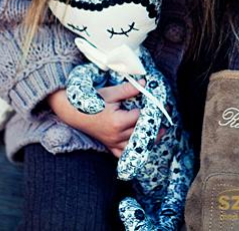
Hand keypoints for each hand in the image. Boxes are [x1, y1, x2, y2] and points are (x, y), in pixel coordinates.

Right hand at [46, 80, 165, 158]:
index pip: (141, 118)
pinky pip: (123, 155)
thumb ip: (128, 89)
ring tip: (159, 133)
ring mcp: (112, 143)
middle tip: (166, 122)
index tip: (161, 107)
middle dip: (153, 127)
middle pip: (140, 134)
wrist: (73, 112)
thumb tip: (145, 83)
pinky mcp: (108, 146)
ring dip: (147, 141)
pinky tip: (140, 148)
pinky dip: (132, 152)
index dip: (152, 112)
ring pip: (134, 146)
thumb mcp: (110, 93)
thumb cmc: (91, 101)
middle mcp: (116, 136)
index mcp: (118, 122)